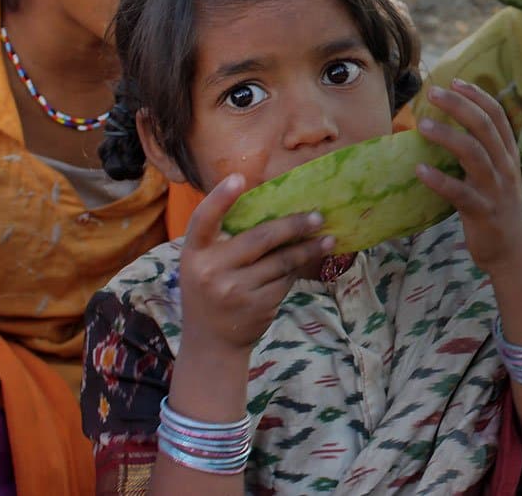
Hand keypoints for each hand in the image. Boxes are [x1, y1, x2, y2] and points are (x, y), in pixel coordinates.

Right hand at [179, 174, 334, 353]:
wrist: (211, 343)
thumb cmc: (210, 292)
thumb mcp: (204, 266)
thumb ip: (224, 241)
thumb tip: (276, 210)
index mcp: (194, 254)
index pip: (203, 221)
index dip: (220, 198)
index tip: (238, 178)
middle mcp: (210, 271)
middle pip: (261, 238)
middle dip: (293, 225)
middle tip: (317, 216)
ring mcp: (234, 290)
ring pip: (281, 261)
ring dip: (308, 248)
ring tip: (328, 239)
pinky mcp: (256, 305)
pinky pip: (286, 280)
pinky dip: (298, 270)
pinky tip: (309, 262)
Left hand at [416, 80, 521, 272]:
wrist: (514, 253)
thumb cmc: (497, 210)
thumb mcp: (497, 176)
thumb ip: (481, 153)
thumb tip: (448, 127)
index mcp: (509, 156)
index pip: (498, 116)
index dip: (478, 96)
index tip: (455, 81)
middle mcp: (505, 168)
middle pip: (485, 127)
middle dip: (459, 105)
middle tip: (433, 92)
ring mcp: (495, 190)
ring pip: (474, 154)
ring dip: (447, 136)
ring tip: (422, 125)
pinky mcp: (483, 213)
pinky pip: (460, 193)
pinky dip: (439, 180)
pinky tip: (419, 171)